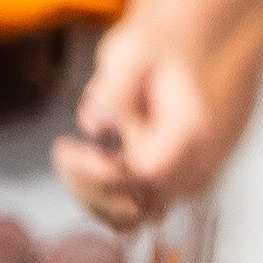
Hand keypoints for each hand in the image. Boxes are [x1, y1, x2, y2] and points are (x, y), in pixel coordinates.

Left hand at [54, 17, 232, 228]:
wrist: (178, 47)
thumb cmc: (152, 48)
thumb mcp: (129, 53)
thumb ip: (114, 87)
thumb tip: (94, 124)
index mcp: (191, 130)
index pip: (144, 172)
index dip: (98, 169)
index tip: (64, 146)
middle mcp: (198, 159)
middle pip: (139, 201)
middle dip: (90, 184)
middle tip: (64, 152)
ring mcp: (190, 176)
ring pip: (138, 216)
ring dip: (97, 199)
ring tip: (76, 163)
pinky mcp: (176, 183)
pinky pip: (141, 213)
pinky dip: (111, 205)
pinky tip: (90, 176)